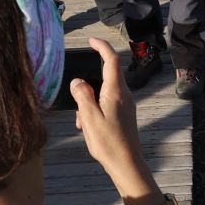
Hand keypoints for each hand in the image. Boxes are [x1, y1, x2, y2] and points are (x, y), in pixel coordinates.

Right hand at [71, 37, 144, 180]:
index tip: (91, 40)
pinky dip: (94, 110)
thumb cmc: (108, 142)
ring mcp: (126, 105)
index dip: (102, 47)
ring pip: (103, 93)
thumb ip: (82, 96)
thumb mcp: (89, 118)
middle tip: (76, 104)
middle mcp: (124, 95)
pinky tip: (86, 127)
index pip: (111, 60)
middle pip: (105, 77)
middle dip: (87, 86)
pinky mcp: (124, 115)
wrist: (127, 164)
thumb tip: (77, 81)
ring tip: (80, 122)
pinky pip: (106, 104)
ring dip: (88, 103)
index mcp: (116, 91)